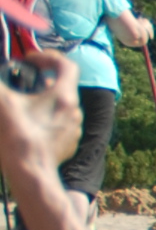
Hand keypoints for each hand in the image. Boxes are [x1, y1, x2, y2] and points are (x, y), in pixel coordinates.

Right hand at [0, 48, 83, 176]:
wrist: (30, 173)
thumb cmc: (19, 136)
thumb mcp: (2, 102)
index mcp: (64, 97)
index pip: (66, 65)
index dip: (47, 57)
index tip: (29, 61)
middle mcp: (75, 112)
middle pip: (61, 87)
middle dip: (39, 82)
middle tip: (20, 85)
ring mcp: (73, 130)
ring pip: (60, 107)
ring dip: (41, 101)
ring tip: (21, 105)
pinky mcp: (67, 145)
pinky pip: (58, 125)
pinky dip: (44, 119)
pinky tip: (27, 125)